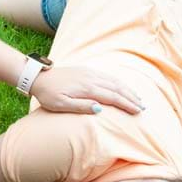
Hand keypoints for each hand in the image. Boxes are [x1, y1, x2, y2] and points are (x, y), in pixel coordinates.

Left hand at [30, 65, 144, 114]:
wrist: (39, 76)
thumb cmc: (48, 94)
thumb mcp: (61, 105)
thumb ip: (81, 107)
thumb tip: (100, 109)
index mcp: (87, 89)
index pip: (112, 97)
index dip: (126, 104)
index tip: (137, 111)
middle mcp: (91, 79)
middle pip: (117, 88)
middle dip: (131, 97)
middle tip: (142, 107)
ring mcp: (89, 73)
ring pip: (114, 81)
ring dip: (127, 89)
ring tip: (137, 98)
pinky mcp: (86, 70)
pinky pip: (107, 76)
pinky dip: (118, 82)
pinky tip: (121, 87)